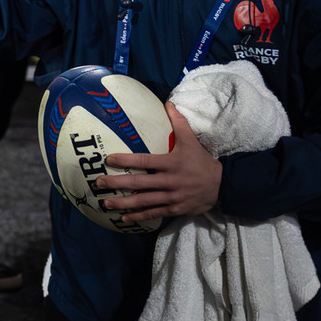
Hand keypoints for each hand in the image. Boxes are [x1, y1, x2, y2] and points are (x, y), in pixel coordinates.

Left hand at [99, 102, 221, 222]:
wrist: (222, 185)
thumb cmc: (201, 161)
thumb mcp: (191, 140)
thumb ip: (178, 122)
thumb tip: (168, 102)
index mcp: (171, 163)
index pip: (144, 161)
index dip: (126, 160)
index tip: (108, 159)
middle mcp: (170, 181)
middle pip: (139, 183)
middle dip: (117, 183)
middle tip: (99, 183)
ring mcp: (172, 197)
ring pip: (144, 201)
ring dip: (123, 203)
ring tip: (105, 203)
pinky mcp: (175, 209)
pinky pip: (154, 213)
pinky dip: (139, 216)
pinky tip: (124, 218)